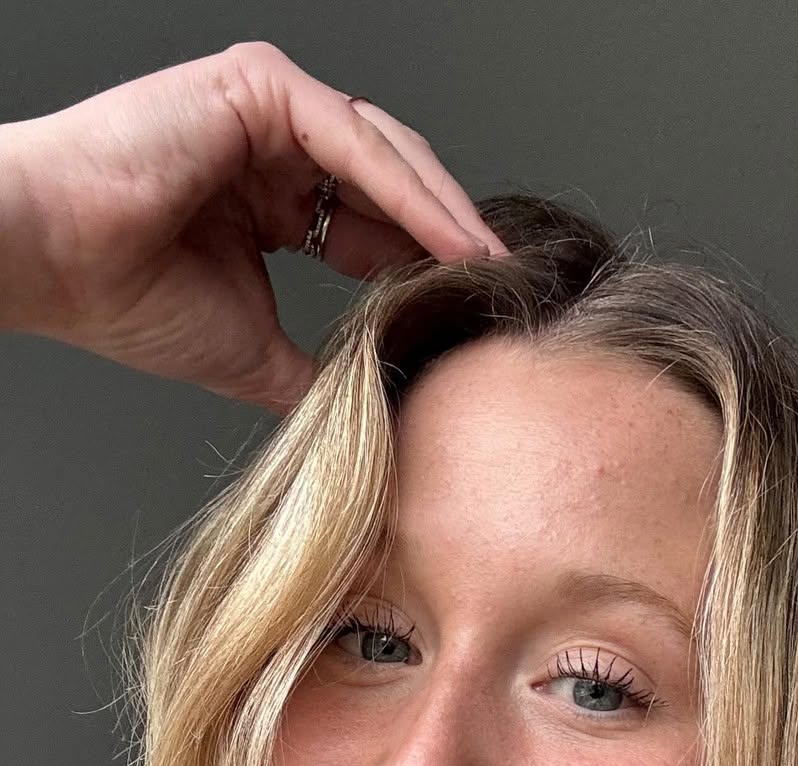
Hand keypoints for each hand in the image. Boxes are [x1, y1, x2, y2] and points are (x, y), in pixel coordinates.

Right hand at [2, 41, 508, 412]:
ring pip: (385, 151)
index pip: (372, 224)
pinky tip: (450, 239)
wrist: (58, 262)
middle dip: (449, 235)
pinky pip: (354, 138)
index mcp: (269, 198)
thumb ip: (319, 371)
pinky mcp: (258, 86)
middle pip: (391, 180)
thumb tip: (375, 412)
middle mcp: (272, 146)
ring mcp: (266, 109)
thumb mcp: (253, 352)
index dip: (426, 266)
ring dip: (444, 213)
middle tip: (505, 290)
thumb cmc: (126, 299)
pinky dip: (406, 188)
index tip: (474, 314)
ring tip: (491, 269)